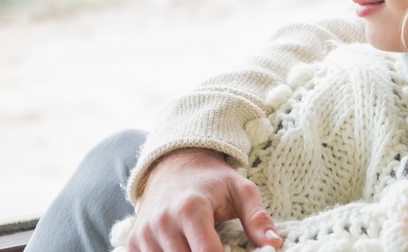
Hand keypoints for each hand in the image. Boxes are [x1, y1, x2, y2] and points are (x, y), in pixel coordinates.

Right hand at [127, 148, 281, 251]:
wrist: (175, 165)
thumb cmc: (213, 180)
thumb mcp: (241, 190)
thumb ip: (257, 218)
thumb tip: (274, 244)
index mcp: (190, 208)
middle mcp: (162, 222)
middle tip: (221, 247)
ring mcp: (144, 234)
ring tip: (202, 245)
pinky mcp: (133, 242)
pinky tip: (183, 248)